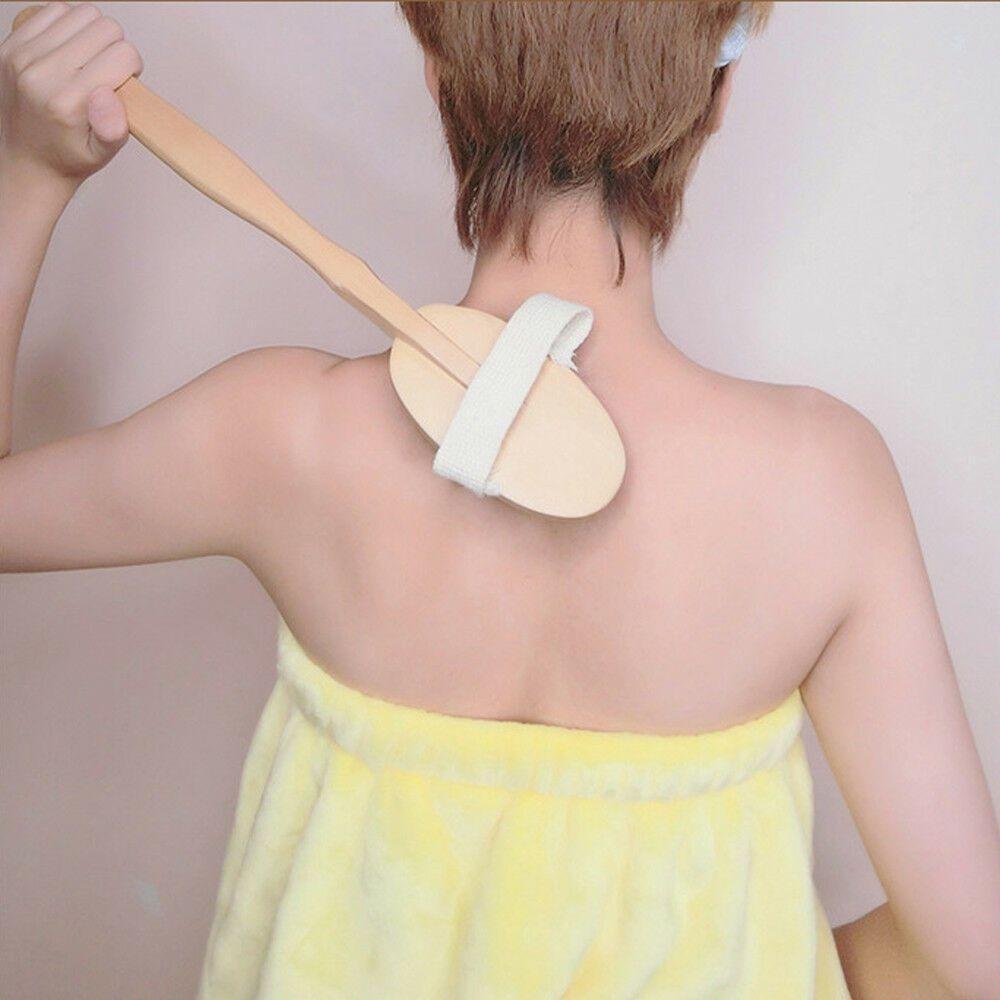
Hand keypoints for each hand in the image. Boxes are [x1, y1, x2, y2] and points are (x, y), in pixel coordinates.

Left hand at [0, 2, 142, 190]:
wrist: (25, 160)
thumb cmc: (65, 156)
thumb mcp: (100, 155)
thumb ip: (112, 130)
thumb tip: (108, 95)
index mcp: (67, 101)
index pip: (122, 55)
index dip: (132, 67)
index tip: (124, 82)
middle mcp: (41, 73)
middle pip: (105, 28)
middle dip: (115, 48)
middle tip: (108, 72)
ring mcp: (23, 55)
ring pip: (82, 14)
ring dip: (94, 34)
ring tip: (90, 60)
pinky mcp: (12, 44)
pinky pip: (54, 11)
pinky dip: (69, 26)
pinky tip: (71, 49)